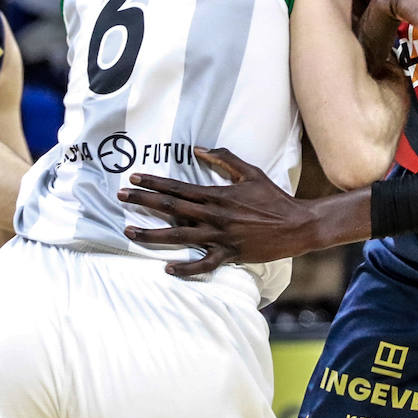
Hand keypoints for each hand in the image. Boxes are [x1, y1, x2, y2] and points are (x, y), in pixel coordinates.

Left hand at [119, 147, 318, 276]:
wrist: (297, 225)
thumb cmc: (273, 198)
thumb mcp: (250, 172)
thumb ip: (224, 159)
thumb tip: (199, 149)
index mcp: (217, 195)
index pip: (178, 187)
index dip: (154, 182)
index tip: (134, 179)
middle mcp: (214, 216)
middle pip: (171, 208)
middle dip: (143, 202)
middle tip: (120, 197)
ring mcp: (220, 237)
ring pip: (179, 236)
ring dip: (152, 234)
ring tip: (130, 232)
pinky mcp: (229, 255)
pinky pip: (203, 264)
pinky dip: (185, 268)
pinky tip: (167, 268)